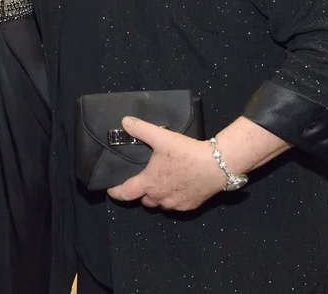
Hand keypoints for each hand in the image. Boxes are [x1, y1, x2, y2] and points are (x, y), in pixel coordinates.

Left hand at [106, 117, 225, 210]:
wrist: (217, 165)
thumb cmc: (186, 152)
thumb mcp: (161, 137)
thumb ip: (141, 129)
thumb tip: (124, 121)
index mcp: (149, 183)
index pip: (126, 193)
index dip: (116, 193)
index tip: (110, 190)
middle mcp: (160, 198)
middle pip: (143, 200)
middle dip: (140, 193)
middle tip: (141, 181)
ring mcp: (176, 204)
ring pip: (159, 205)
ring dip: (156, 197)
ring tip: (158, 184)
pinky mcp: (190, 206)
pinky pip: (175, 206)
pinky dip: (171, 199)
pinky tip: (176, 188)